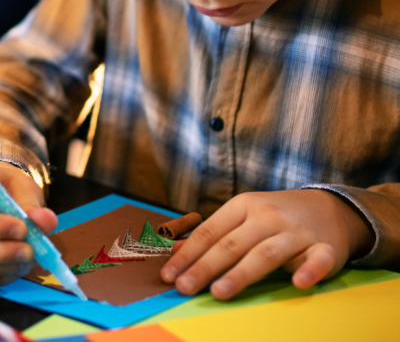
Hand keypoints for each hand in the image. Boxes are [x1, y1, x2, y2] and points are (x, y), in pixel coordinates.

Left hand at [161, 189, 374, 299]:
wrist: (331, 207)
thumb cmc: (276, 216)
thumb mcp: (242, 216)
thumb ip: (212, 235)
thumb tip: (174, 252)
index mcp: (243, 206)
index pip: (209, 232)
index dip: (187, 254)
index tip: (168, 275)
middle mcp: (268, 216)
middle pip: (232, 244)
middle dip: (205, 267)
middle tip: (184, 287)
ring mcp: (297, 232)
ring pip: (266, 253)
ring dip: (242, 273)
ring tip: (219, 292)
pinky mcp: (326, 248)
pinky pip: (319, 260)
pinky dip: (310, 271)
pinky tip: (298, 283)